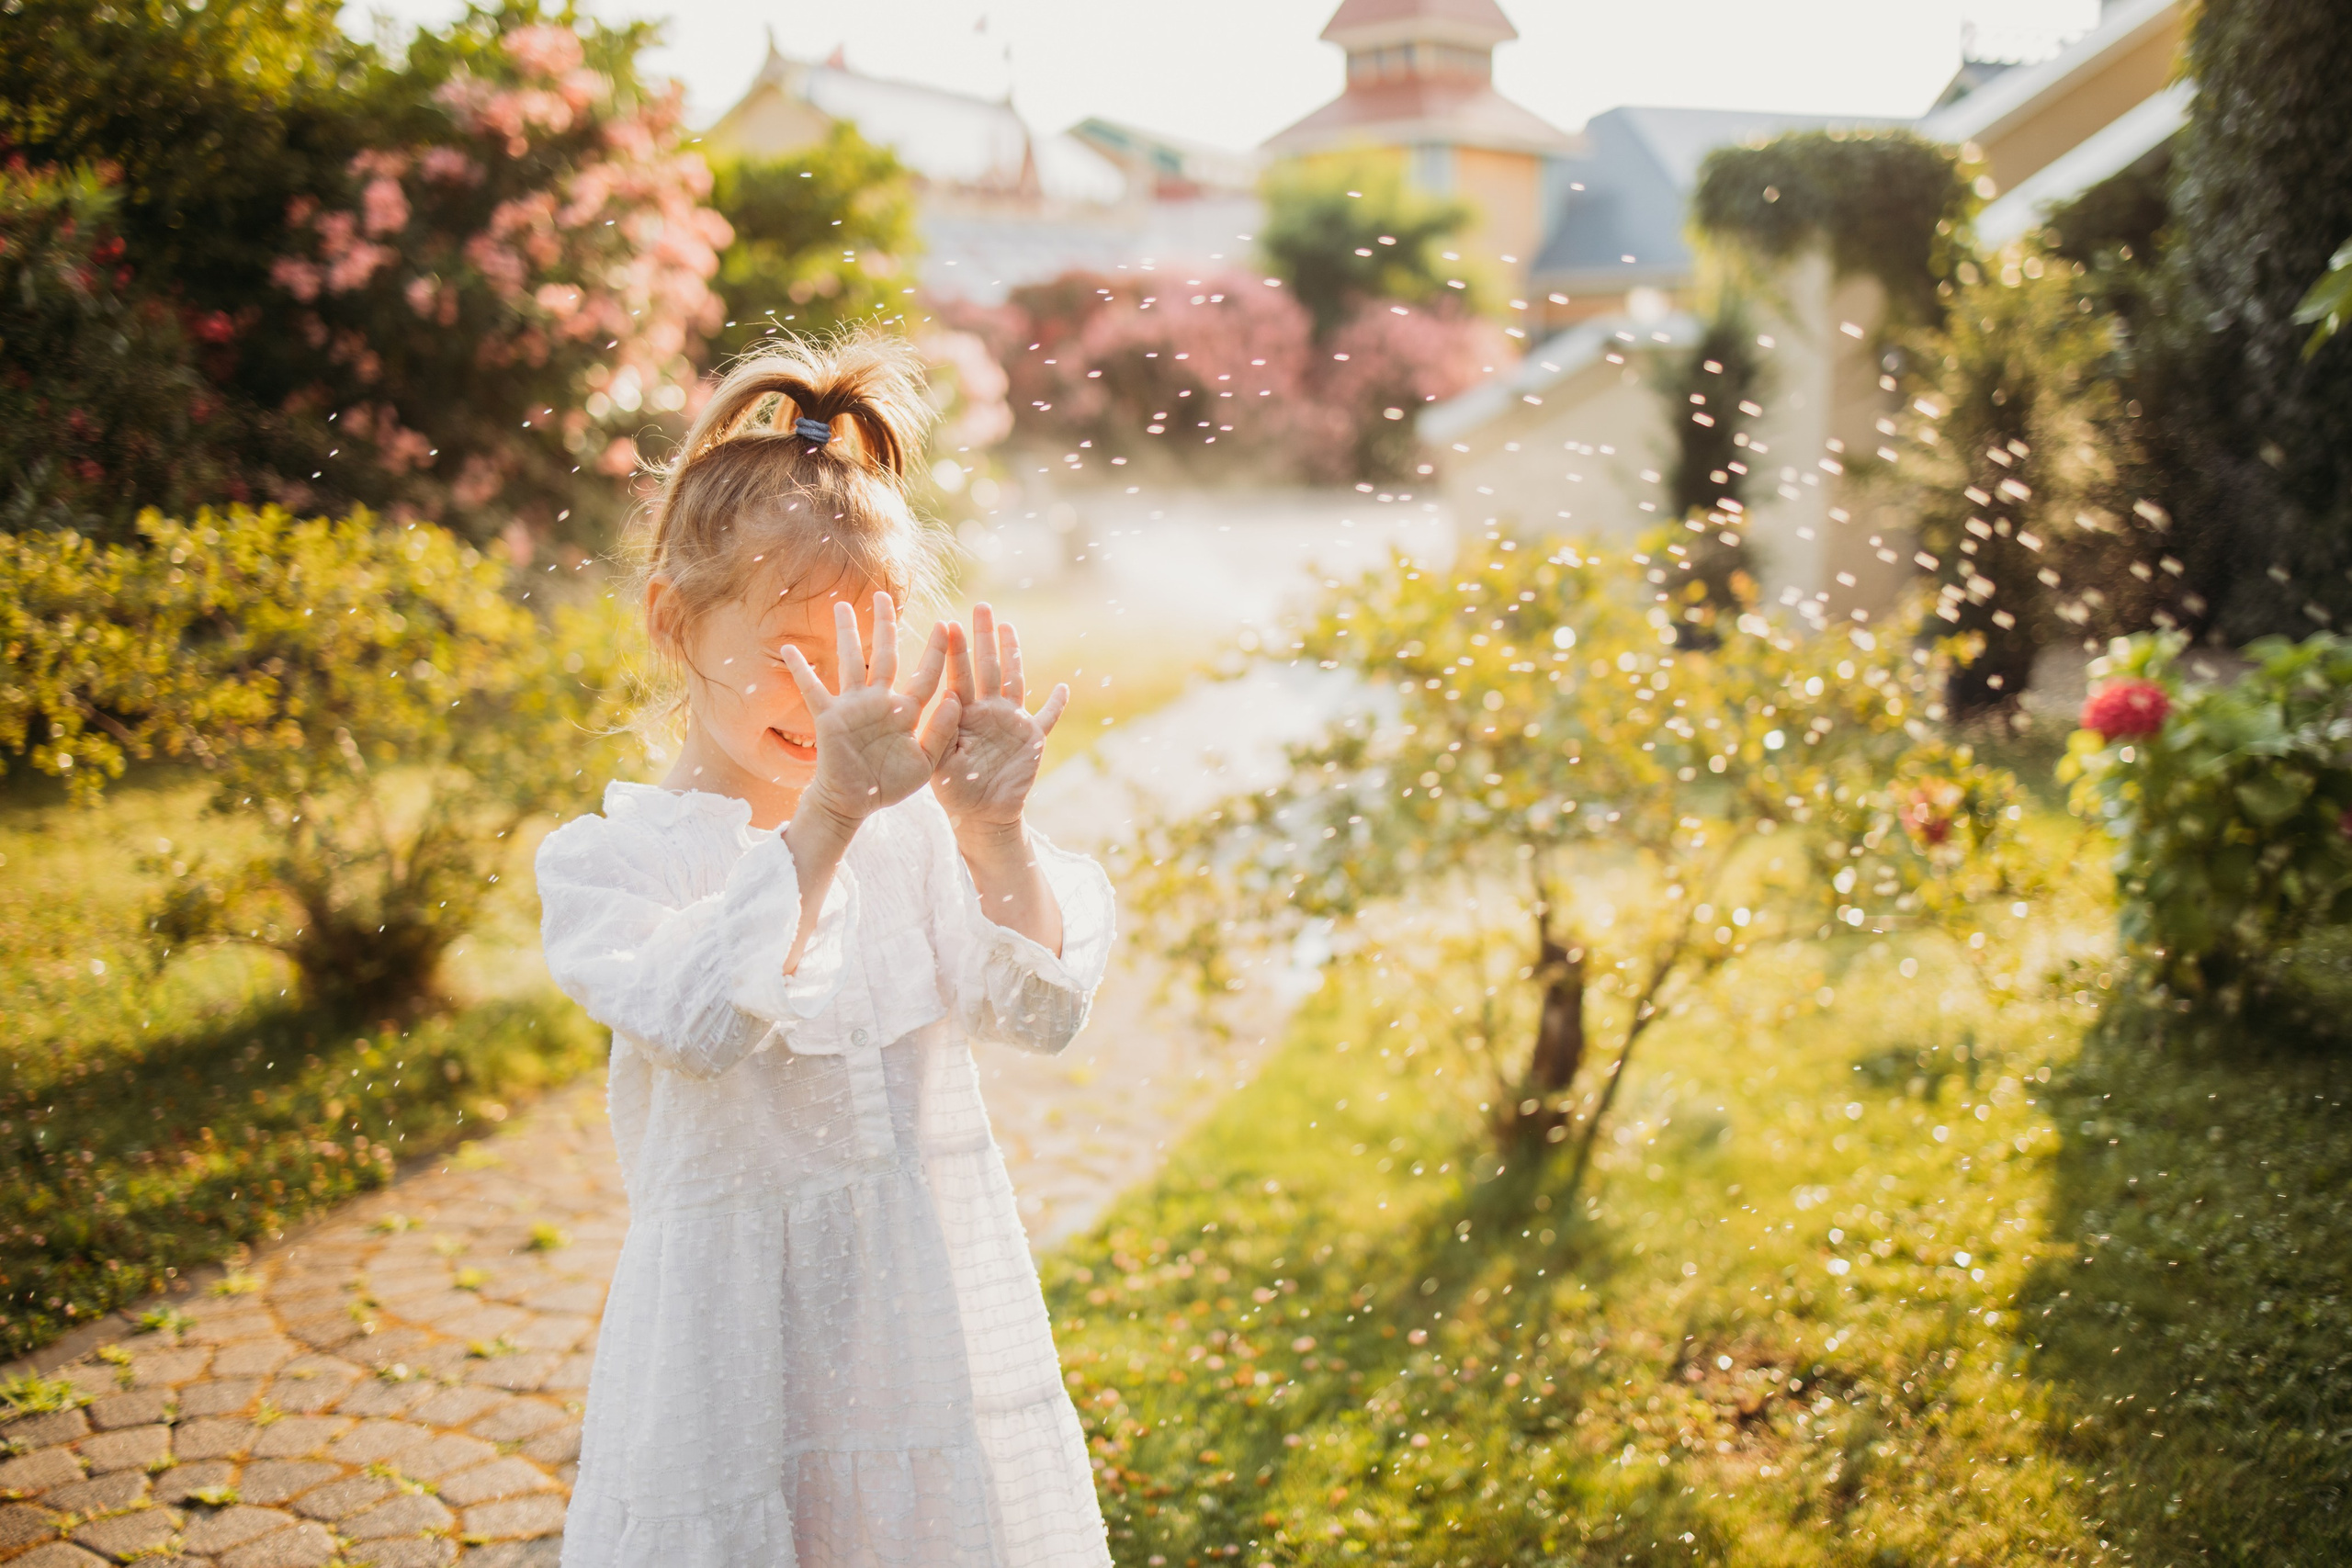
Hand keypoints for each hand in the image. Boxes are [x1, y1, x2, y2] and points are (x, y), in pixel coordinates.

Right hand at [781, 592, 958, 829]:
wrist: (855, 803)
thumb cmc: (891, 784)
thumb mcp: (925, 764)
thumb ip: (941, 734)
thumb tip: (955, 700)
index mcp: (906, 712)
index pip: (925, 675)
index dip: (935, 652)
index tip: (945, 624)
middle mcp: (879, 702)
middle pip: (884, 656)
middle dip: (885, 626)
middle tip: (884, 596)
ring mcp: (853, 708)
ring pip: (850, 662)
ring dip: (846, 635)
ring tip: (842, 606)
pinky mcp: (828, 718)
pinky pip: (812, 689)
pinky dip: (800, 670)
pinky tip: (790, 648)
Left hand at [932, 603, 1066, 838]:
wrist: (981, 815)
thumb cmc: (954, 790)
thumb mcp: (939, 763)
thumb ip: (943, 732)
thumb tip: (949, 698)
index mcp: (963, 715)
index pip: (958, 675)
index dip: (954, 651)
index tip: (947, 623)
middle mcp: (987, 711)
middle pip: (987, 667)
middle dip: (983, 637)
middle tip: (980, 606)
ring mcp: (1011, 722)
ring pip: (1014, 680)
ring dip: (1012, 653)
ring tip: (1008, 626)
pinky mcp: (1032, 739)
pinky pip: (1047, 719)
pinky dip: (1056, 704)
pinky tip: (1063, 688)